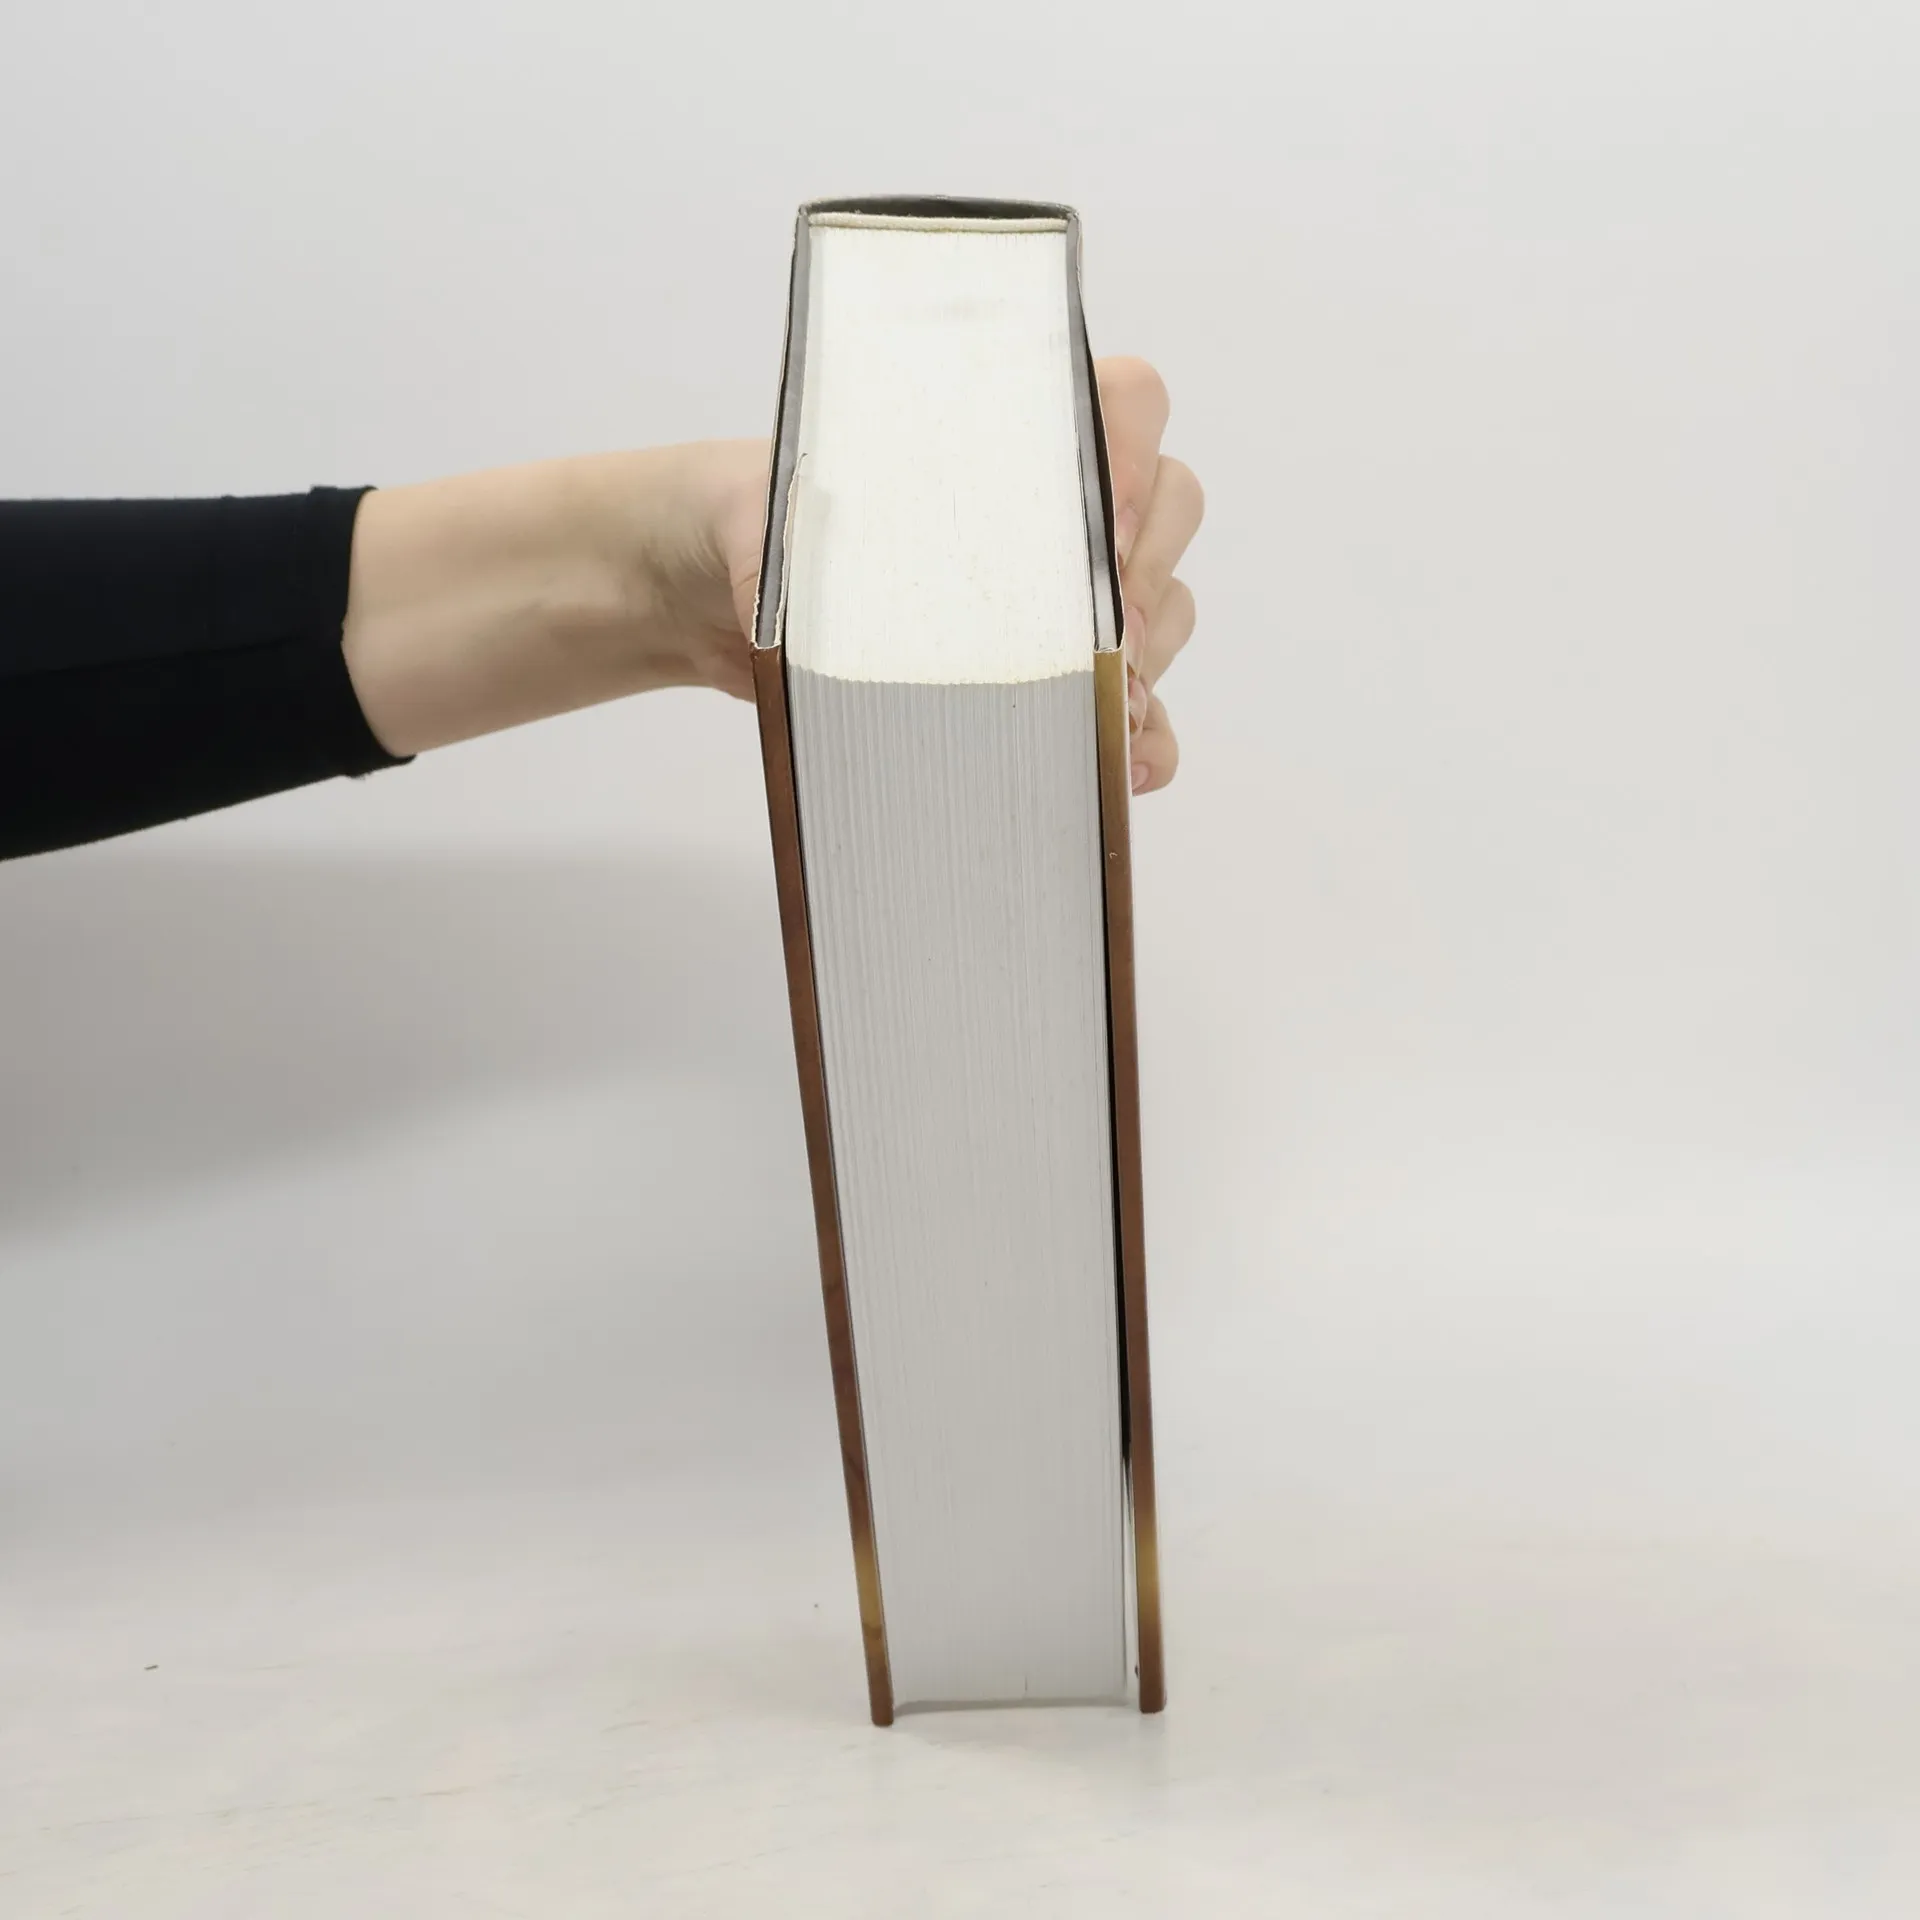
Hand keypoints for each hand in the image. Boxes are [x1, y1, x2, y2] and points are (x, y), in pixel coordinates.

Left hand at [694, 357, 1202, 794]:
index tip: (1105, 520)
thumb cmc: (752, 525)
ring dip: (1149, 658)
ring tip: (1106, 705)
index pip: (1126, 402)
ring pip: (1163, 608)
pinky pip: (1132, 707)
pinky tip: (1123, 766)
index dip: (1138, 453)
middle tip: (1104, 632)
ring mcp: (1052, 596)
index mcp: (998, 433)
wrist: (708, 594)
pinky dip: (1144, 737)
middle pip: (1170, 507)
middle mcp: (1045, 508)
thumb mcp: (764, 515)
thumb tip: (801, 624)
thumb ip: (789, 546)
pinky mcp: (1038, 680)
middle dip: (1150, 573)